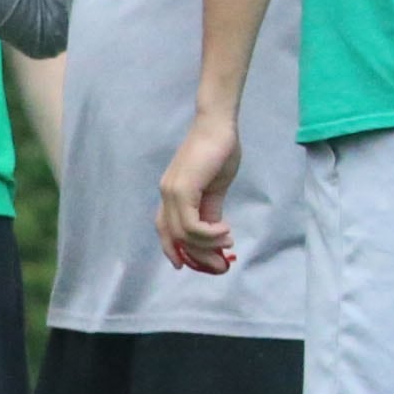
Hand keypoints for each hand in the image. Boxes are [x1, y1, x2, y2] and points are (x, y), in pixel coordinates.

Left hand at [156, 112, 241, 273]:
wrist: (219, 127)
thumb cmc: (218, 154)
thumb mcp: (215, 191)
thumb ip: (211, 214)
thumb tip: (216, 240)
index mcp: (172, 195)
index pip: (165, 230)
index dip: (175, 251)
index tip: (195, 266)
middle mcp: (166, 195)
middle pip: (174, 238)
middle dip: (199, 257)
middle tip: (222, 265)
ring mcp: (172, 192)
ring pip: (183, 235)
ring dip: (208, 245)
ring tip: (228, 240)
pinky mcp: (183, 189)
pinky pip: (191, 225)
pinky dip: (209, 234)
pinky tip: (226, 230)